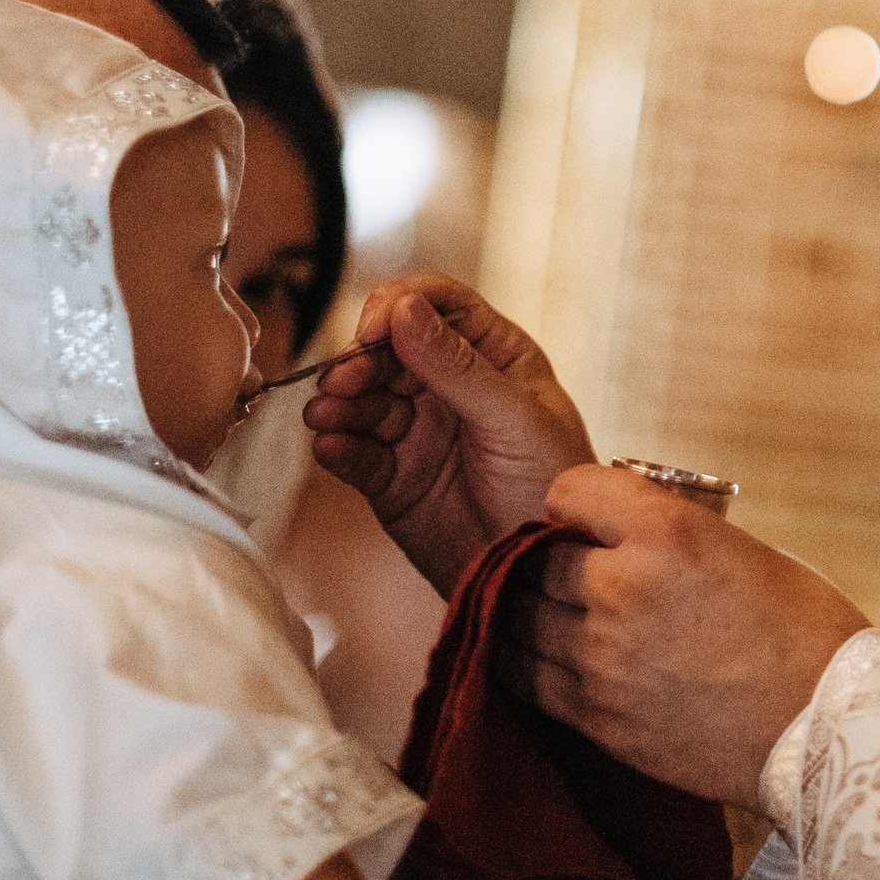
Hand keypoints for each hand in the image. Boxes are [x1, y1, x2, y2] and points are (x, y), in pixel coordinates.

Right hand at [305, 276, 593, 596]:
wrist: (540, 574)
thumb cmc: (553, 487)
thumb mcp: (514, 420)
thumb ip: (457, 367)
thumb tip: (405, 308)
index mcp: (494, 357)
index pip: (440, 306)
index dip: (402, 305)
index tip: (375, 325)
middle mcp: (450, 386)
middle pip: (389, 349)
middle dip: (360, 359)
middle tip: (342, 379)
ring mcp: (417, 429)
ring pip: (363, 397)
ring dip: (339, 401)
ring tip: (326, 415)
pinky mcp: (391, 476)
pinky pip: (354, 450)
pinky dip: (336, 444)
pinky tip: (331, 445)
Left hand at [505, 465, 870, 806]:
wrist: (828, 727)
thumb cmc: (806, 634)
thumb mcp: (745, 549)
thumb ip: (671, 534)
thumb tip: (619, 533)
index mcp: (668, 533)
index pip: (569, 490)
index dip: (575, 500)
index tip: (586, 517)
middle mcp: (623, 588)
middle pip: (534, 557)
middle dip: (547, 557)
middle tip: (568, 567)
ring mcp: (602, 658)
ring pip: (517, 617)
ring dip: (530, 609)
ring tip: (552, 612)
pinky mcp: (596, 716)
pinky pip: (525, 677)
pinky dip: (526, 660)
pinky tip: (545, 656)